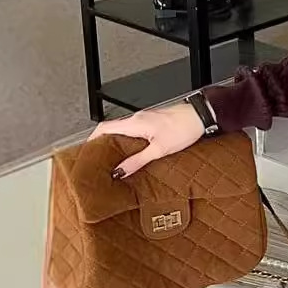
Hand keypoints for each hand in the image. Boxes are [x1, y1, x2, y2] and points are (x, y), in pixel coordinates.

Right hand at [90, 103, 205, 178]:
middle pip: (111, 129)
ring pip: (123, 130)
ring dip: (116, 143)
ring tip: (114, 159)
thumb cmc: (184, 129)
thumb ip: (138, 160)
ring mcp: (144, 119)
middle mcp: (136, 118)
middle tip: (99, 159)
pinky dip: (128, 141)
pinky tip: (133, 152)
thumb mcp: (159, 149)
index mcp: (134, 123)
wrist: (200, 116)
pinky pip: (134, 130)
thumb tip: (121, 171)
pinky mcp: (152, 121)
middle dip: (102, 143)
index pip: (103, 128)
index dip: (92, 140)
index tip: (87, 152)